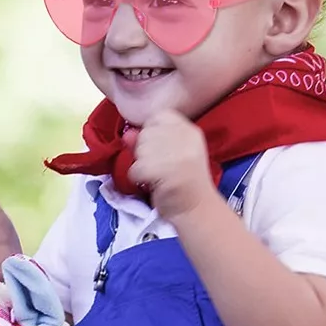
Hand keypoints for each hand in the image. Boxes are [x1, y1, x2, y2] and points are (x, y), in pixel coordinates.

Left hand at [124, 109, 216, 223]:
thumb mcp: (169, 155)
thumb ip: (148, 140)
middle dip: (145, 151)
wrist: (197, 210)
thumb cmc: (182, 181)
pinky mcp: (163, 170)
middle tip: (161, 167)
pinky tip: (153, 184)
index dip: (152, 132)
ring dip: (141, 166)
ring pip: (138, 151)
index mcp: (189, 131)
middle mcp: (184, 137)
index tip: (161, 149)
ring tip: (158, 176)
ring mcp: (175, 153)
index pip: (158, 116)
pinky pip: (135, 168)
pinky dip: (138, 179)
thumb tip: (128, 132)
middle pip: (145, 133)